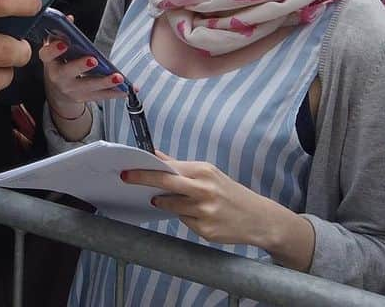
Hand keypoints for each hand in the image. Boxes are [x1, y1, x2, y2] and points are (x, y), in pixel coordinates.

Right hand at [39, 32, 125, 138]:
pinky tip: (124, 89)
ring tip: (118, 77)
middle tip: (94, 60)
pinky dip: (113, 93)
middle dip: (81, 66)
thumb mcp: (55, 50)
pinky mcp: (82, 97)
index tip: (64, 43)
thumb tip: (69, 19)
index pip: (47, 54)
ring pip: (88, 86)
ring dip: (104, 82)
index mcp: (50, 61)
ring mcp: (70, 89)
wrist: (57, 90)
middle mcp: (58, 76)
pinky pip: (99, 96)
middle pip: (68, 72)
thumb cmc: (59, 64)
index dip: (54, 49)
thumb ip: (61, 34)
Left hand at [123, 152, 314, 269]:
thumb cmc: (228, 192)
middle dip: (143, 180)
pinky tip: (198, 215)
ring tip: (167, 201)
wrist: (258, 218)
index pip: (167, 169)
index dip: (146, 169)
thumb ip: (178, 166)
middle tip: (126, 178)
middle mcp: (204, 190)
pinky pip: (184, 222)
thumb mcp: (207, 173)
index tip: (128, 168)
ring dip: (165, 203)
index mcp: (203, 172)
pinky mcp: (206, 230)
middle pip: (166, 184)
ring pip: (172, 206)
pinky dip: (184, 217)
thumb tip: (153, 154)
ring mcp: (205, 212)